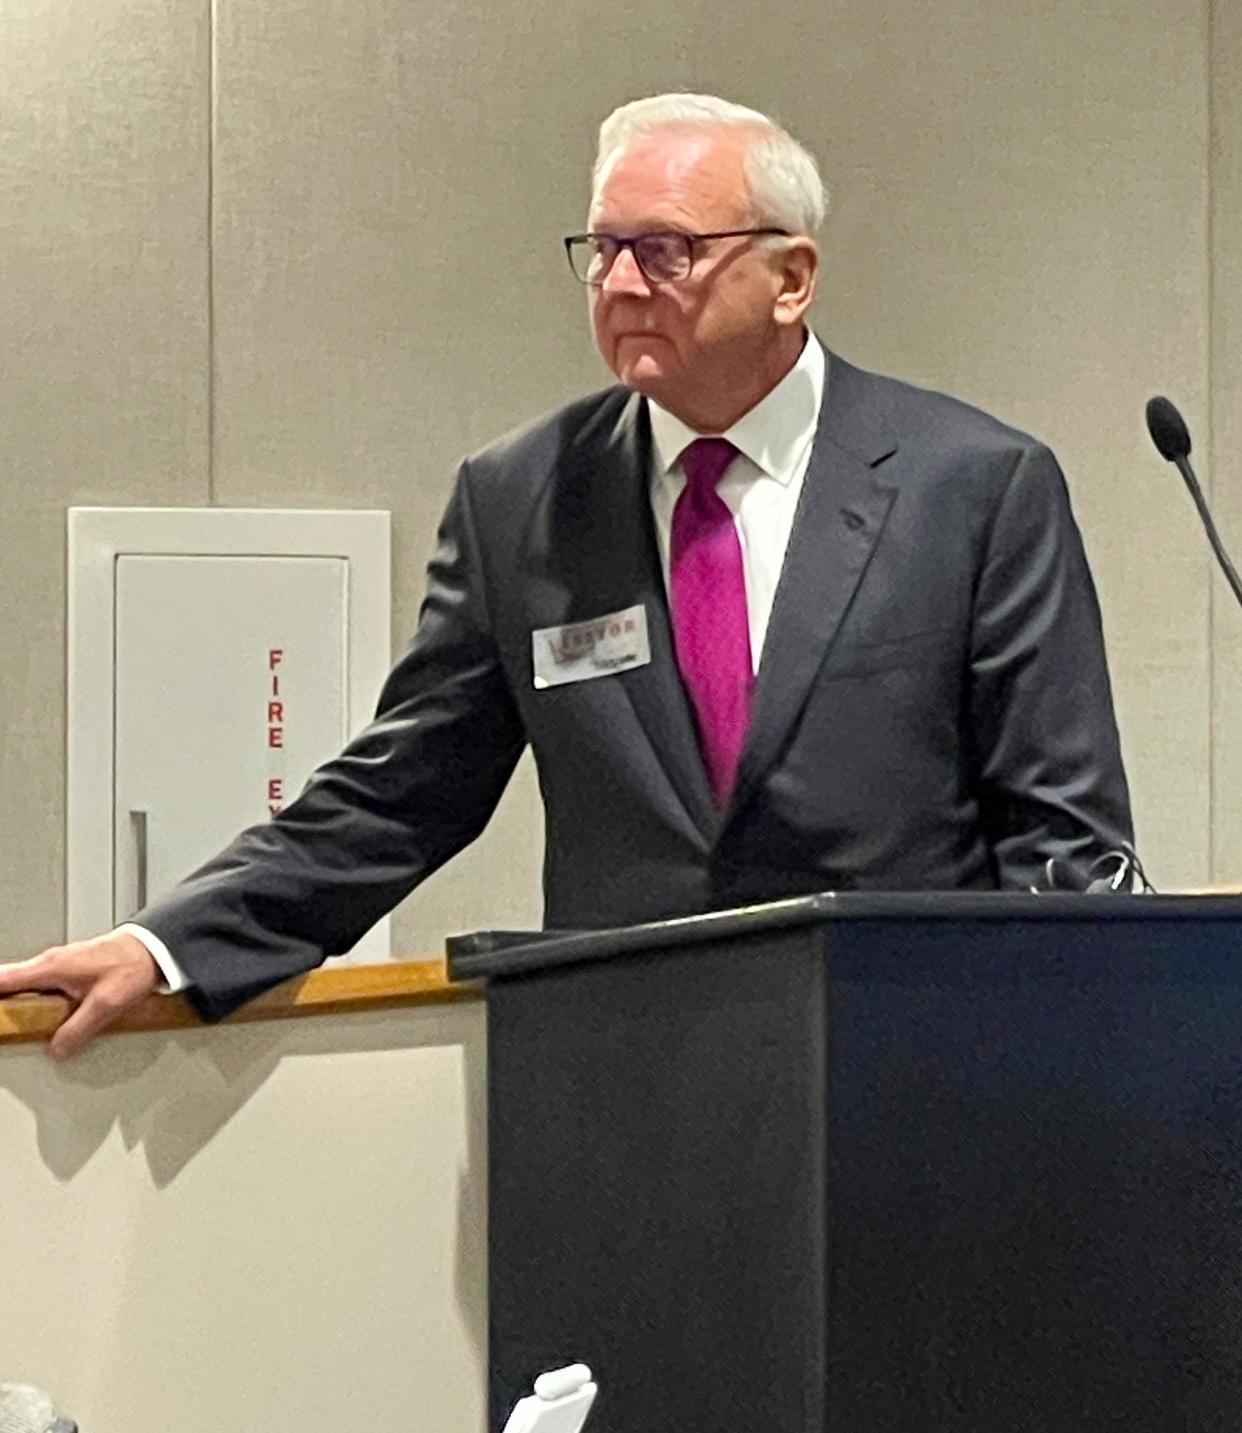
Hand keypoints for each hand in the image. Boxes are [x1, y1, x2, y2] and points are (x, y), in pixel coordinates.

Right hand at [0, 930, 160, 1058]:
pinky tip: (39, 1013)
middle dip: (3, 1000)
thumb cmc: (131, 967)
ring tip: (16, 1022)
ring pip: (25, 983)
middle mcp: (50, 961)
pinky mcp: (68, 969)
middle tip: (7, 1024)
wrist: (152, 950)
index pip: (4, 979)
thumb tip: (57, 1050)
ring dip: (16, 999)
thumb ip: (78, 1029)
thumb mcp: (106, 1004)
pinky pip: (40, 984)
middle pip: (9, 981)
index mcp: (52, 967)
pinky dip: (32, 997)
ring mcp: (58, 963)